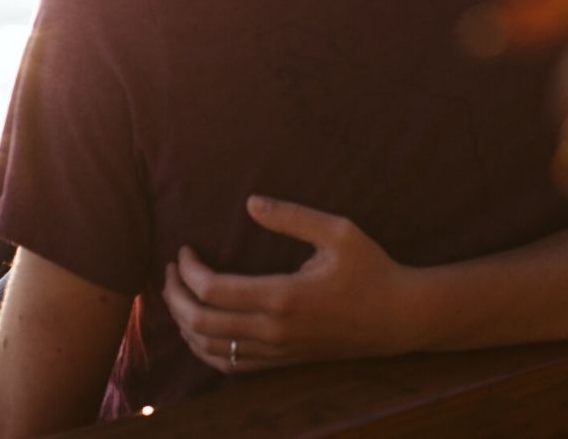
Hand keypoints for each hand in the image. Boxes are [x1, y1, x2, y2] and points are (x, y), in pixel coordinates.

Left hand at [162, 195, 422, 372]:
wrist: (398, 318)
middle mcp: (274, 330)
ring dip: (184, 323)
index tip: (184, 249)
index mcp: (282, 296)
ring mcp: (276, 351)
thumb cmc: (371, 268)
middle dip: (174, 296)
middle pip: (200, 323)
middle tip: (170, 272)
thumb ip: (292, 216)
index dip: (187, 270)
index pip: (212, 290)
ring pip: (209, 348)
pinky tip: (200, 329)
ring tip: (179, 296)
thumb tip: (250, 202)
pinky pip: (229, 365)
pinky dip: (204, 349)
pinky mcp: (282, 362)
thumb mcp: (338, 231)